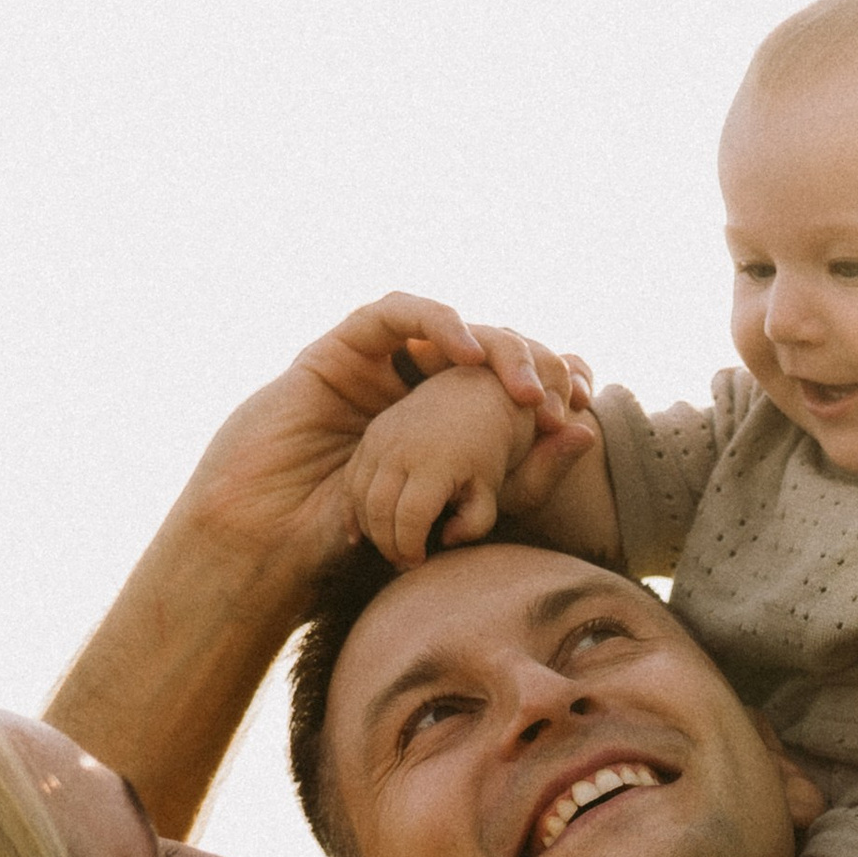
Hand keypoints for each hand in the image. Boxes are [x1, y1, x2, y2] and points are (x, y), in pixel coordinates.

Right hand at [181, 296, 586, 613]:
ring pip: (447, 326)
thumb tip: (589, 435)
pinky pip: (396, 313)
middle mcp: (411, 389)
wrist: (269, 542)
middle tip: (561, 398)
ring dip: (494, 344)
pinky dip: (437, 321)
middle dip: (531, 364)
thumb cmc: (349, 541)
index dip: (548, 384)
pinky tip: (467, 352)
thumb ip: (518, 479)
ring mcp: (376, 366)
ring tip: (524, 383)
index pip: (501, 386)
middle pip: (482, 353)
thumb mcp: (452, 514)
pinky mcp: (341, 348)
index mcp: (437, 425)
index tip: (582, 408)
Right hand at [347, 367, 589, 564]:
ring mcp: (381, 437)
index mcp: (435, 461)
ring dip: (370, 529)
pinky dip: (353, 508)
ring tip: (390, 545)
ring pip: (359, 497)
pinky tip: (362, 533)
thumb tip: (445, 539)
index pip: (409, 520)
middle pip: (378, 511)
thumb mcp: (492, 488)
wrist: (475, 393)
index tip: (418, 562)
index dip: (410, 548)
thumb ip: (475, 522)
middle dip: (387, 545)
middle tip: (402, 561)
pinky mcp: (371, 434)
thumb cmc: (489, 449)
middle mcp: (401, 447)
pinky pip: (351, 479)